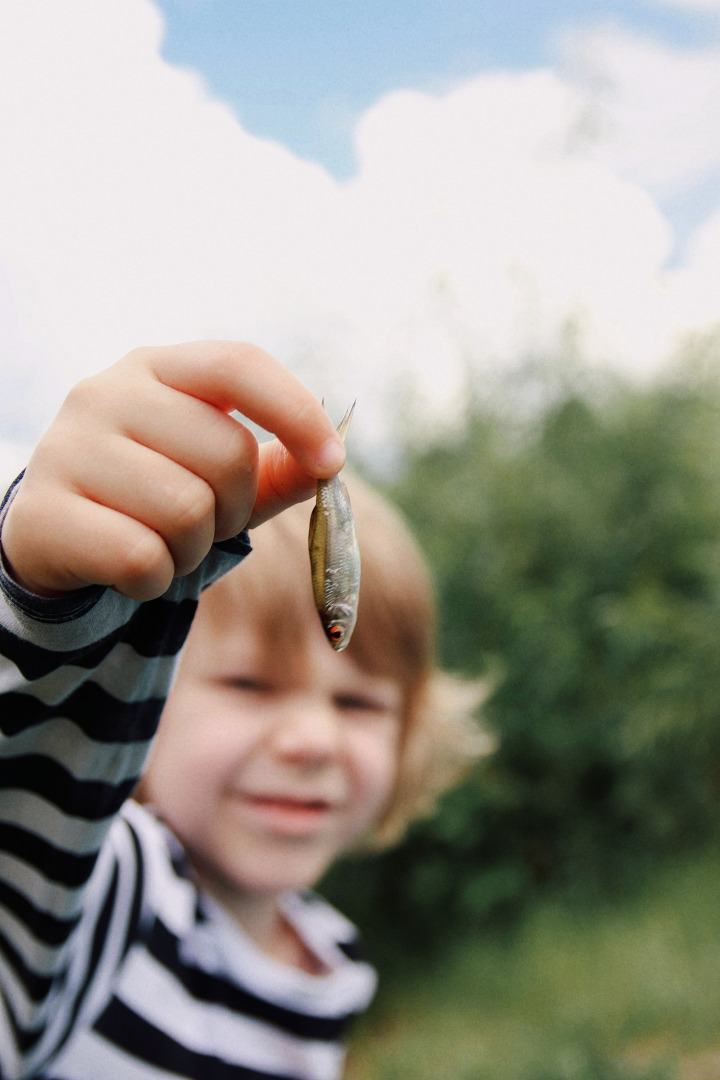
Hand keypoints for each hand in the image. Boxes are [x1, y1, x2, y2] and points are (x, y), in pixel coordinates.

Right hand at [1, 342, 344, 600]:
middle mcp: (105, 393)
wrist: (55, 535)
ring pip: (186, 511)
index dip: (296, 410)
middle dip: (233, 507)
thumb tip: (328, 464)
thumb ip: (276, 468)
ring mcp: (66, 449)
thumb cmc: (151, 495)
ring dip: (192, 549)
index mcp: (156, 368)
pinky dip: (154, 580)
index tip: (331, 461)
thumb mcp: (215, 474)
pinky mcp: (42, 514)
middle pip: (226, 454)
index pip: (238, 364)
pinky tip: (132, 569)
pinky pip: (140, 558)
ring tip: (163, 542)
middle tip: (203, 522)